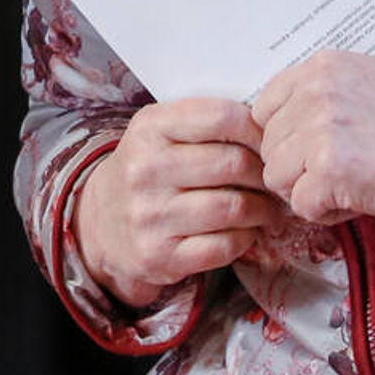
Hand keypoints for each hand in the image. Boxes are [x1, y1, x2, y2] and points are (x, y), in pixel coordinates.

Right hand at [76, 99, 285, 307]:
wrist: (99, 224)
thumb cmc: (147, 171)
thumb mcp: (160, 131)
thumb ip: (206, 121)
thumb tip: (273, 129)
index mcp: (149, 130)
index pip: (222, 118)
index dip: (258, 129)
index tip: (268, 142)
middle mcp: (144, 171)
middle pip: (234, 164)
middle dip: (266, 174)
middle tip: (275, 181)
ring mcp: (151, 217)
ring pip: (235, 207)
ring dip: (264, 210)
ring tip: (269, 208)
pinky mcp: (160, 256)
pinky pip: (225, 245)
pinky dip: (246, 238)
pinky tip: (246, 231)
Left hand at [251, 50, 374, 224]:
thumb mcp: (367, 84)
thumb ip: (320, 96)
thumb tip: (280, 124)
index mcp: (321, 67)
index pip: (265, 109)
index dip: (287, 137)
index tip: (318, 147)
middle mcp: (313, 93)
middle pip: (268, 147)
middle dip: (299, 167)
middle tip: (346, 167)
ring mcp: (316, 131)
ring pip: (276, 178)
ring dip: (309, 190)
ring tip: (353, 181)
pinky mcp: (325, 171)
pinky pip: (299, 206)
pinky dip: (327, 213)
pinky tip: (360, 197)